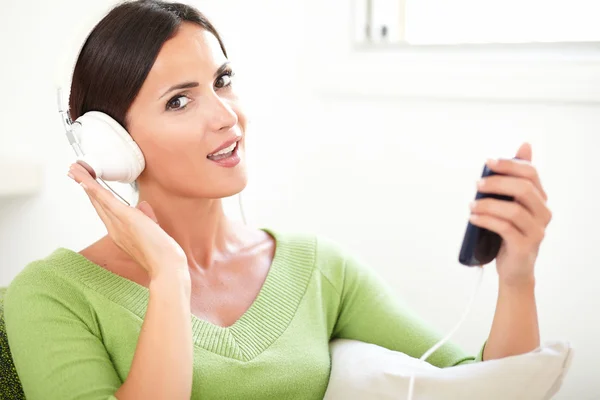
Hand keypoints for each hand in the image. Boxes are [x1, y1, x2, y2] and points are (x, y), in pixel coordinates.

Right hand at [68, 163, 188, 280]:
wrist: (166, 267)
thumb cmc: (162, 253)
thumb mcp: (152, 230)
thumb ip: (146, 217)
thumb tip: (143, 205)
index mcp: (120, 232)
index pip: (104, 210)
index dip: (94, 196)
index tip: (87, 184)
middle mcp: (115, 228)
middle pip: (96, 203)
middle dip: (85, 185)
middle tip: (73, 171)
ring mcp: (119, 224)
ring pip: (98, 199)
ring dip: (85, 182)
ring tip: (74, 169)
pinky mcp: (127, 219)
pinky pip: (107, 202)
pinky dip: (96, 190)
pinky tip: (87, 181)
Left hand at [469, 143, 551, 286]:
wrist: (514, 270)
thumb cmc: (508, 233)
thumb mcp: (510, 205)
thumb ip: (513, 180)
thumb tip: (525, 145)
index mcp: (540, 200)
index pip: (531, 173)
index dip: (510, 165)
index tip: (489, 162)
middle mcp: (543, 214)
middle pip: (523, 189)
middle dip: (497, 183)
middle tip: (477, 184)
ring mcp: (536, 231)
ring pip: (513, 210)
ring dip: (488, 204)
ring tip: (471, 205)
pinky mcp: (525, 246)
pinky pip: (505, 228)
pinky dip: (486, 220)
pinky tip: (473, 218)